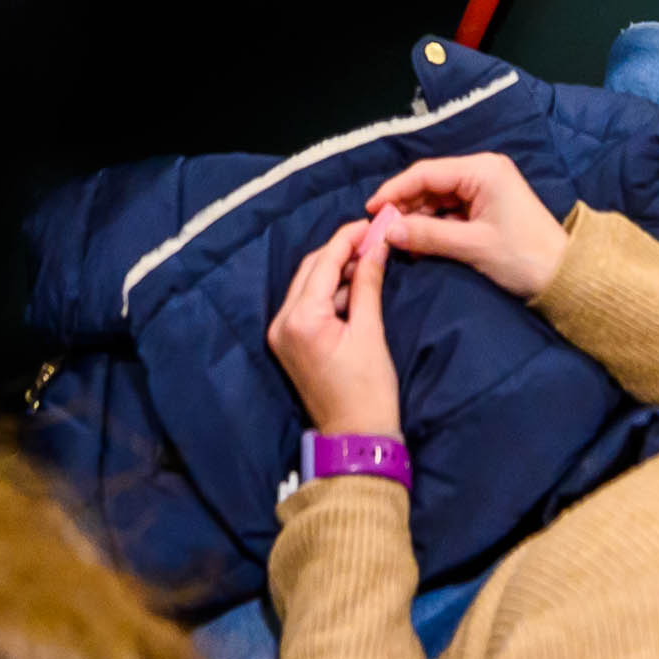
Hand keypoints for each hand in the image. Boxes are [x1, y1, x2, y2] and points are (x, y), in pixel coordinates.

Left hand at [269, 216, 402, 437]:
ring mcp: (282, 334)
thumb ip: (367, 283)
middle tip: (374, 238)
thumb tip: (376, 245)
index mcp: (300, 319)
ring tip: (371, 260)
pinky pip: (308, 303)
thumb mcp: (371, 332)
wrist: (356, 437)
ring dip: (337, 270)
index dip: (349, 237)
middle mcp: (282, 323)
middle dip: (342, 251)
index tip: (374, 221)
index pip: (323, 262)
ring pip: (309, 284)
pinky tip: (356, 286)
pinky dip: (330, 292)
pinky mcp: (289, 342)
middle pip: (311, 269)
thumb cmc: (368, 391)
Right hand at [366, 153, 568, 301]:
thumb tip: (389, 230)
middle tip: (380, 230)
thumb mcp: (472, 246)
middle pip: (430, 184)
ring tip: (396, 240)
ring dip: (417, 218)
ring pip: (438, 199)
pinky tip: (417, 243)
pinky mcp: (487, 208)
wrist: (565, 277)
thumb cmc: (523, 257)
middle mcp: (483, 172)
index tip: (371, 210)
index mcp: (482, 170)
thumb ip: (428, 235)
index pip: (427, 173)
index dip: (395, 190)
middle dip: (405, 207)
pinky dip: (433, 226)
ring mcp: (486, 189)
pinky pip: (450, 212)